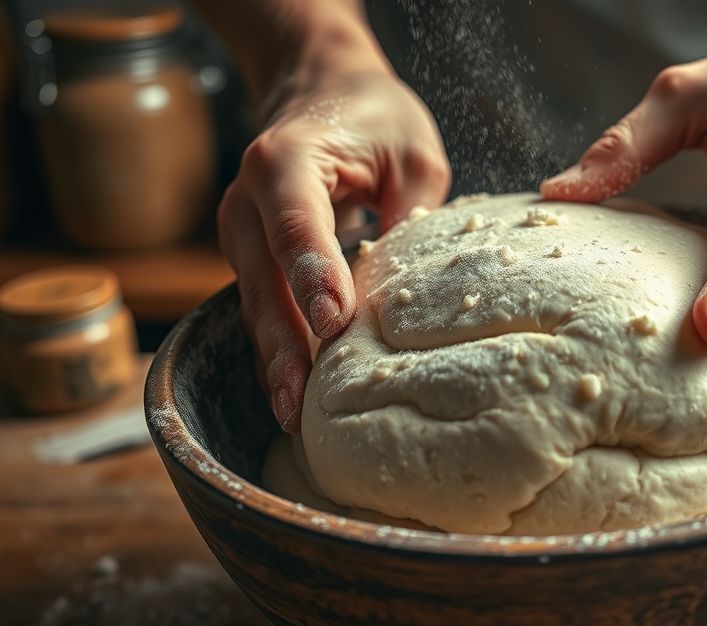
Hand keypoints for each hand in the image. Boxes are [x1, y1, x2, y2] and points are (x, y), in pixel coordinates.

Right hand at [218, 71, 449, 430]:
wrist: (320, 85)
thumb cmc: (374, 117)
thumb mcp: (413, 151)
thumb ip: (412, 212)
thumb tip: (422, 290)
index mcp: (286, 160)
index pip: (296, 225)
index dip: (313, 276)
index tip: (335, 326)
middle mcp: (248, 197)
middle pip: (263, 280)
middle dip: (284, 346)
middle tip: (303, 404)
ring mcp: (241, 228)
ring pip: (255, 303)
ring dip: (275, 360)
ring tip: (297, 416)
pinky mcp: (250, 253)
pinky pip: (262, 306)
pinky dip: (276, 347)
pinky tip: (294, 394)